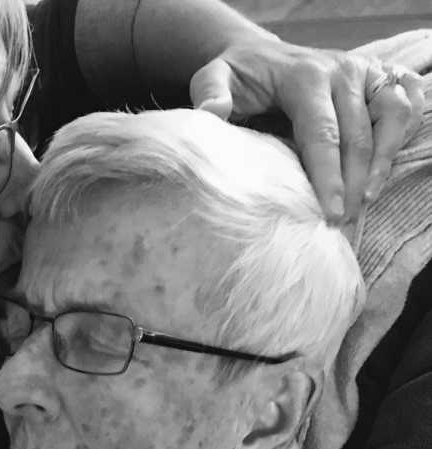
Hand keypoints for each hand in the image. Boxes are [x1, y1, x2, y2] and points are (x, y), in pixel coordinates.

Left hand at [189, 38, 424, 222]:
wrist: (261, 55)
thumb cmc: (238, 76)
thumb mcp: (213, 78)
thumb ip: (210, 94)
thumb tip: (211, 114)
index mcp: (306, 76)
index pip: (323, 134)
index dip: (329, 177)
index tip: (330, 213)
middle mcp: (343, 71)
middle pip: (358, 136)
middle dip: (353, 184)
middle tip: (344, 223)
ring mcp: (366, 72)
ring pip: (392, 118)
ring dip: (383, 163)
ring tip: (365, 201)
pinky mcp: (382, 77)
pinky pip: (407, 105)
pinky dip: (404, 136)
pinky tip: (384, 170)